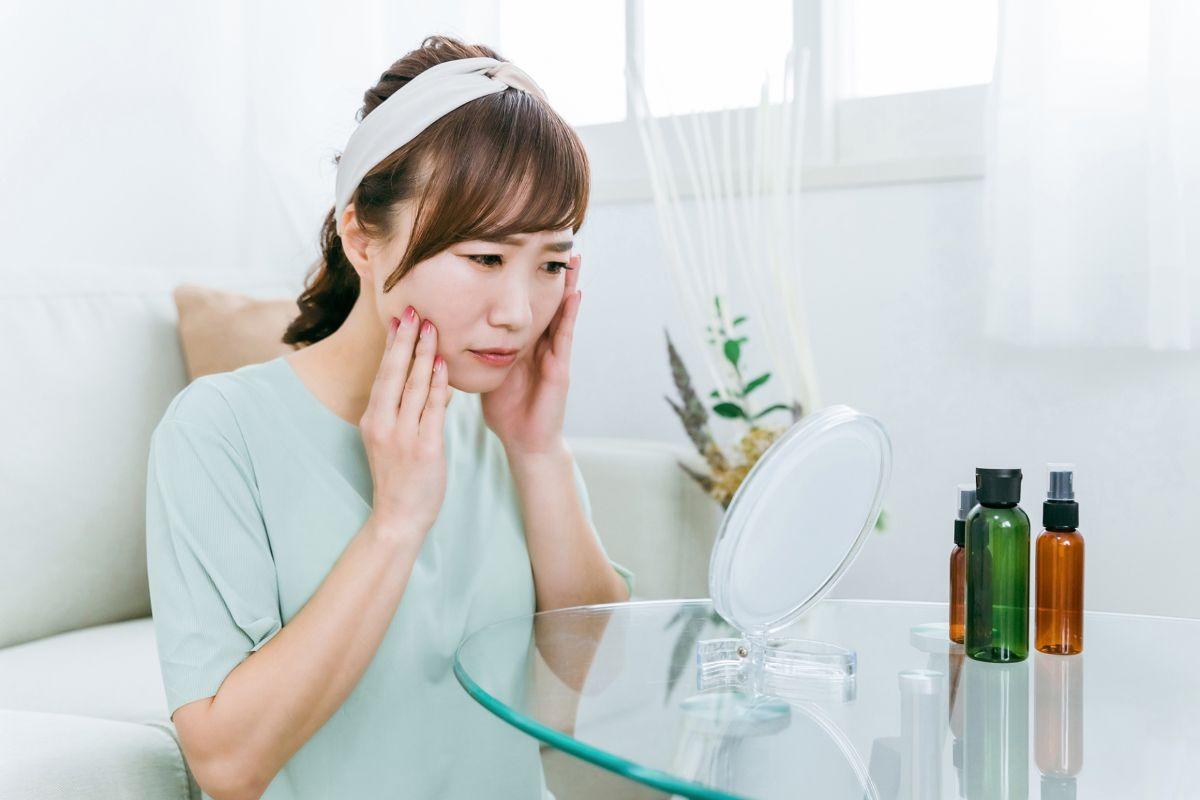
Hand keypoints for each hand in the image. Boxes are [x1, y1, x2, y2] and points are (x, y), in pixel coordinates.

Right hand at [361, 306, 449, 544]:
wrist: (398, 517)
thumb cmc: (399, 478)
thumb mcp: (391, 439)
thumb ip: (403, 410)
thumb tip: (423, 377)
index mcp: (372, 420)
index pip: (383, 374)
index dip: (392, 345)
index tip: (399, 318)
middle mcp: (383, 424)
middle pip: (394, 373)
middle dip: (405, 340)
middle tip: (413, 310)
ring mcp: (402, 436)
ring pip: (414, 386)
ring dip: (423, 354)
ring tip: (432, 327)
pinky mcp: (424, 448)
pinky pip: (432, 409)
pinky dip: (438, 384)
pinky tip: (442, 364)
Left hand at [480, 253, 582, 456]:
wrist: (524, 441)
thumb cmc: (506, 410)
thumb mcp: (488, 371)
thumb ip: (477, 351)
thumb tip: (448, 331)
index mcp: (524, 344)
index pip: (526, 305)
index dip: (528, 280)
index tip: (527, 250)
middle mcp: (541, 345)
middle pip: (548, 301)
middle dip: (553, 273)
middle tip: (560, 240)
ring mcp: (554, 355)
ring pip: (561, 313)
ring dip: (568, 285)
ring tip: (574, 258)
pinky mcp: (560, 368)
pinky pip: (565, 336)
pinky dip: (570, 314)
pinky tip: (576, 293)